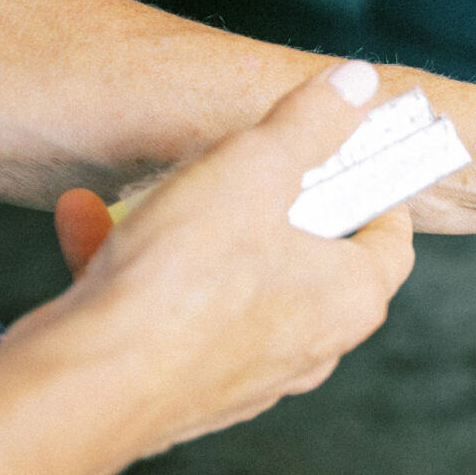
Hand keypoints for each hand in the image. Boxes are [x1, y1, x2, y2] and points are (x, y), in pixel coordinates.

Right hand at [17, 60, 415, 456]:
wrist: (89, 387)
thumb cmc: (186, 282)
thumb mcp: (255, 170)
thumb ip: (309, 122)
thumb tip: (358, 84)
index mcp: (351, 298)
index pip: (391, 241)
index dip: (375, 196)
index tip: (351, 165)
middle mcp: (312, 346)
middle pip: (308, 258)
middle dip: (266, 206)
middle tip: (241, 170)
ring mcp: (249, 375)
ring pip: (228, 284)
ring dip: (184, 232)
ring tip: (140, 194)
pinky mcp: (185, 391)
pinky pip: (172, 315)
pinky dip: (137, 272)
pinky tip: (84, 225)